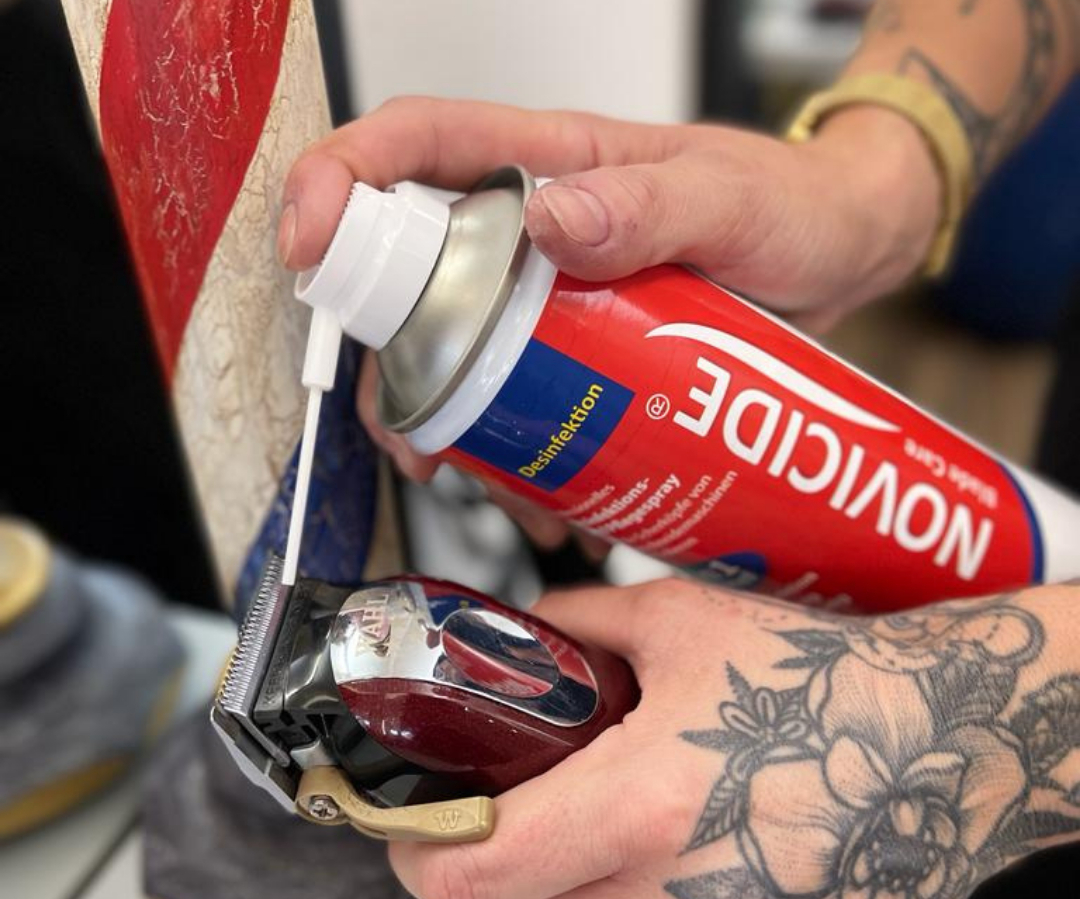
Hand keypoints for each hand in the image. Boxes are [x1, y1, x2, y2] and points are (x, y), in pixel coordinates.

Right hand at [282, 97, 940, 544]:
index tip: (306, 241)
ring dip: (451, 427)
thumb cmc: (791, 206)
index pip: (413, 145)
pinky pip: (514, 398)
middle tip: (415, 432)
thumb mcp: (728, 202)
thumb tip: (550, 219)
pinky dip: (514, 454)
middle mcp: (530, 229)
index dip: (340, 181)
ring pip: (454, 354)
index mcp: (550, 165)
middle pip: (410, 277)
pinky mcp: (572, 348)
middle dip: (391, 359)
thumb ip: (647, 204)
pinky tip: (546, 497)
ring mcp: (547, 294)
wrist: (840, 254)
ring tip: (487, 484)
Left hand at [387, 579, 1078, 898]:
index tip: (415, 833)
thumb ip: (575, 629)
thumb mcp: (682, 626)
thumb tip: (515, 637)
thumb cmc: (830, 684)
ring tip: (646, 826)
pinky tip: (713, 860)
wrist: (952, 745)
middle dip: (505, 873)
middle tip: (534, 816)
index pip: (477, 875)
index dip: (423, 856)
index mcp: (646, 806)